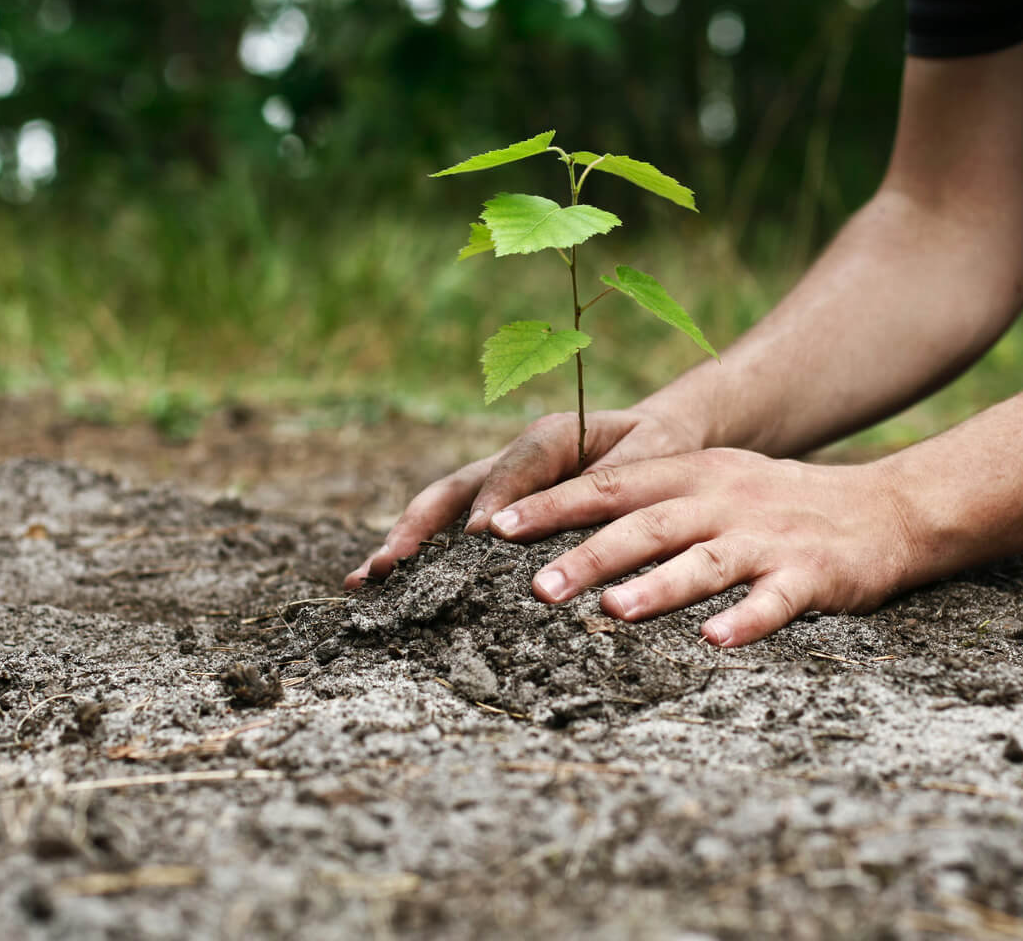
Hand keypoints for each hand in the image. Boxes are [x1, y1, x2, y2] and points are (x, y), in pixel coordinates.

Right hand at [344, 407, 702, 588]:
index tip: (477, 538)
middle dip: (418, 527)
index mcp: (552, 437)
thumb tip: (577, 514)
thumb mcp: (652, 456)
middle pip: (454, 489)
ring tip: (364, 580)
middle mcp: (513, 458)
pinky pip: (451, 529)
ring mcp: (498, 484)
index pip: (515, 468)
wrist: (658, 438)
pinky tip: (384, 586)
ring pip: (441, 510)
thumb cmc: (659, 448)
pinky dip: (418, 555)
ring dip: (403, 543)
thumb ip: (616, 479)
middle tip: (388, 565)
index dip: (495, 500)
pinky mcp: (496, 508)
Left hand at [484, 448, 917, 645]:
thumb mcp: (713, 484)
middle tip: (536, 586)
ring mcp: (768, 538)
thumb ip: (648, 499)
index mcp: (693, 475)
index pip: (610, 485)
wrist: (886, 509)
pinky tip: (715, 642)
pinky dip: (745, 620)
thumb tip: (560, 528)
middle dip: (589, 554)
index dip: (553, 504)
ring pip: (705, 561)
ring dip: (658, 586)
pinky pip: (774, 600)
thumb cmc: (778, 504)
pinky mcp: (812, 575)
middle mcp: (724, 500)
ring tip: (613, 612)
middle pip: (647, 525)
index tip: (496, 526)